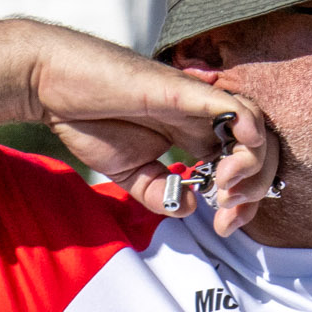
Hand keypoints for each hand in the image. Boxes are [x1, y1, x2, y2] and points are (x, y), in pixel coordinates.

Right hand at [21, 25, 277, 234]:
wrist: (52, 86)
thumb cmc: (89, 119)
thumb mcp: (130, 173)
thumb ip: (161, 194)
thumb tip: (193, 208)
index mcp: (196, 136)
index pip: (242, 167)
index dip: (245, 201)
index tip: (225, 225)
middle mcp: (203, 119)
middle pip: (259, 150)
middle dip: (256, 188)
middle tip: (227, 212)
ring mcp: (195, 103)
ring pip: (253, 126)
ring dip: (252, 162)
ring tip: (225, 186)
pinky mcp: (180, 90)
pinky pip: (227, 103)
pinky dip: (246, 122)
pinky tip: (244, 144)